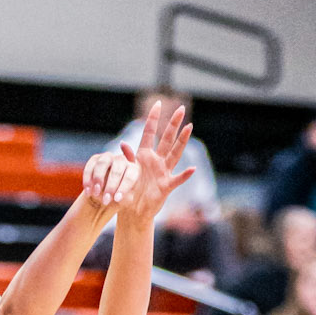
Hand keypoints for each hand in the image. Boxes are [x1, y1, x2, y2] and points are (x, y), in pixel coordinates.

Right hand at [83, 145, 139, 210]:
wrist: (104, 196)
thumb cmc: (118, 198)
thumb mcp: (125, 201)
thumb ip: (126, 198)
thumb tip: (122, 197)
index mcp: (133, 169)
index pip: (130, 176)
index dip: (124, 188)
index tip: (117, 199)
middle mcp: (122, 160)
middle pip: (117, 169)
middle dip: (110, 186)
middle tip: (106, 201)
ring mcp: (108, 157)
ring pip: (102, 163)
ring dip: (98, 179)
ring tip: (95, 194)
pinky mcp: (95, 159)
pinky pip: (90, 166)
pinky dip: (88, 179)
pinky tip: (88, 192)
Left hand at [117, 102, 194, 227]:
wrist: (132, 212)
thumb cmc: (126, 192)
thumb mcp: (125, 173)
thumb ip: (128, 159)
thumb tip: (123, 145)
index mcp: (144, 155)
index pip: (150, 132)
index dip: (154, 118)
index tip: (158, 103)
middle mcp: (156, 161)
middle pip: (166, 138)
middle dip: (173, 123)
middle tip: (181, 108)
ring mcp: (163, 172)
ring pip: (174, 153)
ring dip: (181, 140)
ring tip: (189, 126)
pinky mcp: (166, 186)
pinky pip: (177, 179)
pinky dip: (184, 175)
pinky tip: (192, 169)